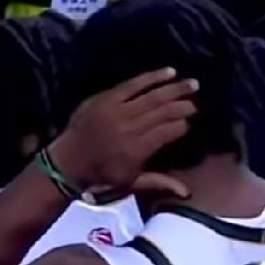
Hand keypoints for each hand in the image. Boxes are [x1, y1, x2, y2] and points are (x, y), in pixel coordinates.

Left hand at [50, 68, 196, 196]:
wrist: (66, 163)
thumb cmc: (100, 175)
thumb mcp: (129, 183)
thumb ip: (159, 183)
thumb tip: (188, 193)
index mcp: (137, 149)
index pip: (169, 131)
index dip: (183, 125)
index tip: (192, 121)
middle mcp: (129, 128)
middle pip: (164, 111)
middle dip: (183, 105)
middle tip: (197, 100)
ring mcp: (116, 111)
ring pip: (152, 96)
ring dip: (174, 88)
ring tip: (193, 83)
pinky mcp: (105, 99)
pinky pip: (132, 84)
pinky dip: (151, 77)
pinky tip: (168, 72)